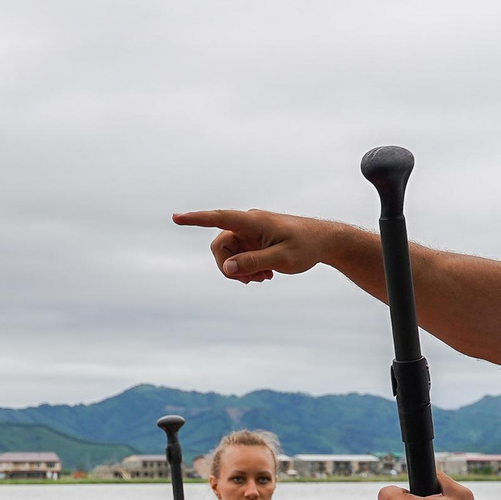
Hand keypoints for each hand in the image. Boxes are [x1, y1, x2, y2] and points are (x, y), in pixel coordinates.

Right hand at [171, 208, 352, 283]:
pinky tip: (266, 275)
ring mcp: (251, 233)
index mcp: (253, 221)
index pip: (219, 218)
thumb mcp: (282, 258)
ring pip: (230, 254)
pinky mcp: (255, 242)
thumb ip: (253, 263)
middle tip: (249, 281)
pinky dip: (248, 269)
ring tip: (263, 278)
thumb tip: (227, 268)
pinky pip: (240, 257)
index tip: (176, 218)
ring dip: (241, 270)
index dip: (196, 219)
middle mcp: (248, 224)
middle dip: (229, 267)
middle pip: (221, 246)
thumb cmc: (306, 246)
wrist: (324, 242)